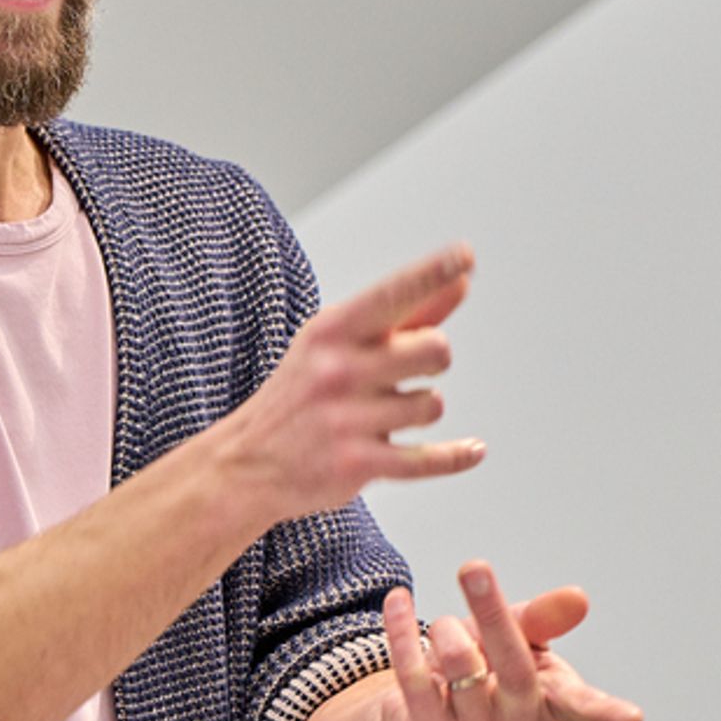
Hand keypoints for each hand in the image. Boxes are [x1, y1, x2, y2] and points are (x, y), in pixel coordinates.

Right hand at [230, 243, 485, 527]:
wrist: (247, 462)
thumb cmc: (305, 393)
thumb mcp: (340, 343)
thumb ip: (406, 313)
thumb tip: (462, 280)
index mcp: (331, 331)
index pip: (391, 294)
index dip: (432, 273)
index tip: (464, 256)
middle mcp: (336, 370)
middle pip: (435, 349)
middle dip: (434, 361)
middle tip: (409, 370)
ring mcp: (345, 419)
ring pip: (432, 404)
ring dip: (420, 410)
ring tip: (388, 414)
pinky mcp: (355, 464)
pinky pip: (426, 459)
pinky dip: (456, 455)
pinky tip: (473, 450)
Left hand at [379, 561, 644, 720]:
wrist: (418, 715)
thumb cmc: (481, 671)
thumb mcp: (515, 639)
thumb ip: (541, 621)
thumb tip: (577, 598)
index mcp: (551, 703)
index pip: (582, 708)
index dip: (605, 712)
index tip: (632, 718)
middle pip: (514, 669)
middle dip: (494, 615)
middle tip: (474, 567)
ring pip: (461, 667)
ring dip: (446, 629)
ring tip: (444, 625)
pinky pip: (412, 676)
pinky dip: (401, 631)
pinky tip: (396, 601)